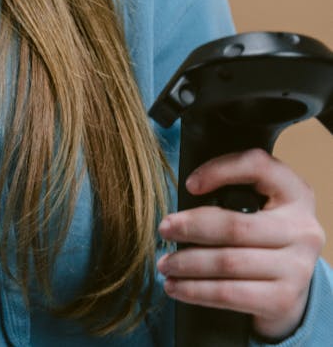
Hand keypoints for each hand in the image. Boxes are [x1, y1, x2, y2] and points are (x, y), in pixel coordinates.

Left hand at [157, 148, 325, 341]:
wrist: (290, 287)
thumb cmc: (263, 236)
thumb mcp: (260, 206)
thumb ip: (234, 194)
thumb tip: (184, 199)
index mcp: (295, 193)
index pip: (258, 166)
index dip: (220, 170)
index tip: (189, 184)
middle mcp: (302, 229)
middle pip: (235, 224)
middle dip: (191, 227)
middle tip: (164, 229)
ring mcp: (297, 268)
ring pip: (228, 262)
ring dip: (187, 263)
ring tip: (164, 263)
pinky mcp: (284, 300)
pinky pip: (230, 294)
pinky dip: (197, 291)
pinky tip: (177, 288)